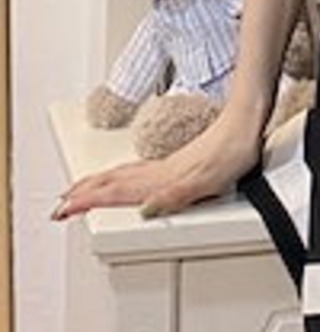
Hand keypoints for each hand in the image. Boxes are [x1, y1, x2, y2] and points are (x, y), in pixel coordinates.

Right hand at [52, 108, 262, 220]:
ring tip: (82, 189)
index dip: (89, 201)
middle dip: (85, 191)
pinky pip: (139, 170)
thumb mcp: (207, 180)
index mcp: (162, 178)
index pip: (117, 191)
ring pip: (124, 174)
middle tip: (61, 203)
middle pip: (114, 181)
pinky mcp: (180, 160)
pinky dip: (122, 176)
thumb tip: (147, 209)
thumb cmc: (232, 149)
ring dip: (99, 183)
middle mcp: (161, 170)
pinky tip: (128, 177)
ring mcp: (169, 164)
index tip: (62, 209)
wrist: (247, 121)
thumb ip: (175, 195)